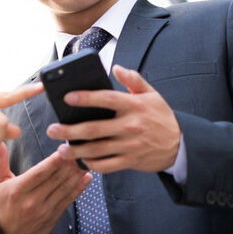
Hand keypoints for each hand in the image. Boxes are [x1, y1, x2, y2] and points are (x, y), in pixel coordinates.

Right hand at [0, 142, 90, 233]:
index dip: (53, 162)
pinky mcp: (52, 218)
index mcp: (18, 190)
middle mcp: (32, 201)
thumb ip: (0, 161)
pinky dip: (79, 189)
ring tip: (85, 162)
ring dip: (76, 175)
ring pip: (64, 189)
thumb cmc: (2, 205)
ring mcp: (44, 211)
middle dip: (69, 165)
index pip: (39, 173)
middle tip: (79, 151)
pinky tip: (86, 178)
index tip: (64, 150)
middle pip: (54, 180)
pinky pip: (68, 201)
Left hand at [46, 65, 180, 173]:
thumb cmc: (162, 118)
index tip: (68, 97)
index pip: (107, 99)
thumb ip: (133, 80)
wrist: (180, 145)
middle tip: (52, 129)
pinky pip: (106, 165)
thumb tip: (116, 67)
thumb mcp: (152, 95)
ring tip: (61, 149)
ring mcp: (130, 146)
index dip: (86, 98)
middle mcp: (130, 126)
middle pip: (94, 129)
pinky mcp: (130, 161)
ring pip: (97, 150)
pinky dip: (91, 164)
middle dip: (70, 130)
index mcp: (134, 106)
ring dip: (76, 151)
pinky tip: (81, 160)